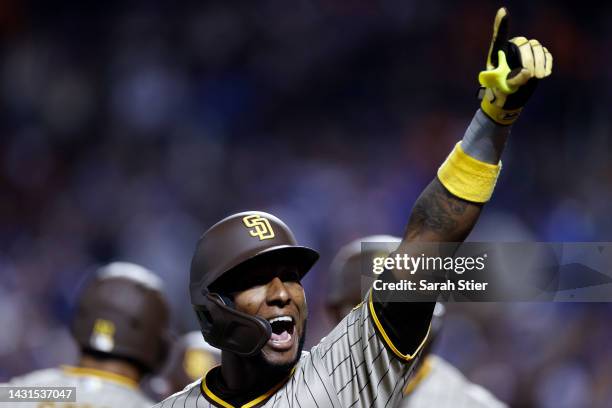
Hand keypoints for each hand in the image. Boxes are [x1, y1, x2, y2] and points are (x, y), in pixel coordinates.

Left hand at [478, 7, 552, 124]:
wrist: (509, 99)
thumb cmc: (499, 92)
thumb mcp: (501, 88)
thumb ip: (512, 80)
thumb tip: (527, 73)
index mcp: (498, 53)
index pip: (500, 36)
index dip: (502, 24)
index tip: (503, 11)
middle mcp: (512, 49)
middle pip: (524, 44)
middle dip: (529, 59)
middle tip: (530, 75)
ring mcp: (526, 52)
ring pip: (537, 47)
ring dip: (539, 62)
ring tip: (537, 77)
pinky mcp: (537, 58)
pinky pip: (546, 54)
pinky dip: (547, 62)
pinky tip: (544, 74)